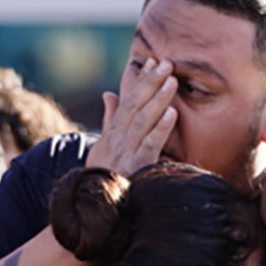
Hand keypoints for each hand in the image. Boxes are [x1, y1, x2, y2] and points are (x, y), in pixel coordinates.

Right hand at [96, 56, 179, 177]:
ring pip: (142, 120)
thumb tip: (109, 94)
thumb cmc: (104, 175)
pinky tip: (172, 114)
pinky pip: (149, 145)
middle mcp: (118, 139)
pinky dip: (160, 128)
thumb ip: (110, 120)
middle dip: (150, 82)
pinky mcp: (136, 167)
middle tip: (166, 63)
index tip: (153, 61)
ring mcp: (126, 153)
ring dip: (157, 99)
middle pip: (134, 105)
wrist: (93, 204)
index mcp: (113, 133)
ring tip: (171, 81)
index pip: (128, 100)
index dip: (141, 80)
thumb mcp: (103, 147)